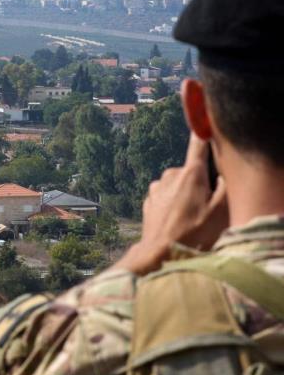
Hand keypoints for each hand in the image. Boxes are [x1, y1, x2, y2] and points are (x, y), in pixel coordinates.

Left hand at [114, 134, 228, 274]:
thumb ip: (226, 188)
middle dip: (200, 185)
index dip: (203, 132)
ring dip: (185, 197)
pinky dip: (172, 206)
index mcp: (190, 174)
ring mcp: (156, 189)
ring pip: (177, 186)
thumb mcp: (221, 212)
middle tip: (205, 209)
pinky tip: (177, 223)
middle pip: (191, 172)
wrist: (159, 255)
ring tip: (190, 221)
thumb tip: (223, 175)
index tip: (204, 119)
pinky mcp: (148, 202)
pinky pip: (166, 198)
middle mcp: (169, 176)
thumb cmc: (193, 235)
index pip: (198, 146)